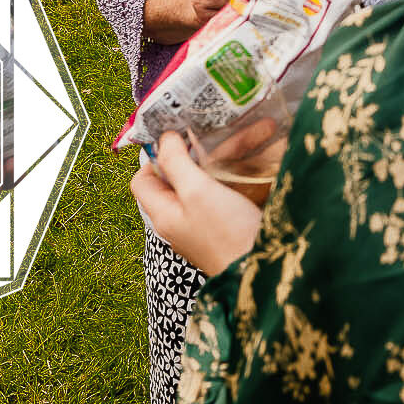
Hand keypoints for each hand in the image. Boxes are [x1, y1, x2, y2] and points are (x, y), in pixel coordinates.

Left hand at [132, 131, 262, 277]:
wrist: (260, 272)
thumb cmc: (226, 234)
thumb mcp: (197, 192)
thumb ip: (176, 163)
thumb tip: (164, 138)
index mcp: (164, 213)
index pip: (143, 180)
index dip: (156, 156)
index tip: (179, 138)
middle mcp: (179, 219)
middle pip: (180, 176)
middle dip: (203, 150)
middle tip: (226, 131)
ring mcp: (202, 224)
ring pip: (207, 180)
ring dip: (228, 158)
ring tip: (259, 136)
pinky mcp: (225, 226)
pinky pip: (226, 192)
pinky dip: (239, 174)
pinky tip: (260, 164)